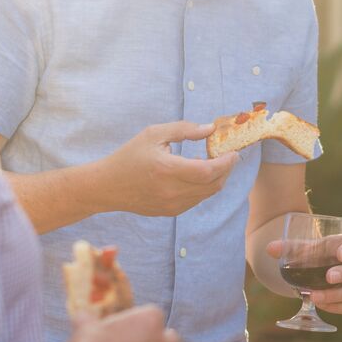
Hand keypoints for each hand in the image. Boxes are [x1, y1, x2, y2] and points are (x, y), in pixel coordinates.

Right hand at [96, 122, 237, 216]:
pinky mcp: (170, 212)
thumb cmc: (129, 156)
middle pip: (213, 185)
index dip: (226, 162)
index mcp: (167, 169)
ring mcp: (171, 205)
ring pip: (207, 194)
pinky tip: (198, 175)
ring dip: (217, 179)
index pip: (208, 171)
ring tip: (215, 163)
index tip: (233, 152)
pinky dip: (204, 188)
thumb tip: (210, 129)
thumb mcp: (153, 134)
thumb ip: (184, 129)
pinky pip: (196, 200)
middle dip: (226, 170)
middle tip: (229, 156)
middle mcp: (171, 191)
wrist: (107, 186)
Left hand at [267, 233, 341, 312]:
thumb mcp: (300, 248)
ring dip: (336, 295)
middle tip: (329, 277)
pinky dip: (335, 307)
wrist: (310, 267)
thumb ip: (287, 247)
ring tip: (314, 296)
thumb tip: (270, 248)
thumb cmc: (310, 253)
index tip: (341, 255)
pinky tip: (319, 304)